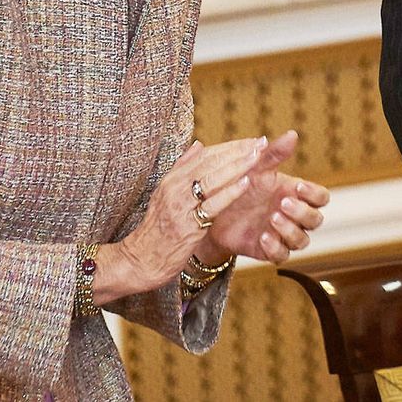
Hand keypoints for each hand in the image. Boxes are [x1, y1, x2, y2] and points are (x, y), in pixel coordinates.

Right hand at [99, 136, 263, 300]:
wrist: (141, 261)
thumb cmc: (158, 229)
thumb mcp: (165, 194)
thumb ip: (183, 169)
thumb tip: (199, 144)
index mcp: (172, 179)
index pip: (205, 155)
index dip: (230, 146)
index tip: (251, 141)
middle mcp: (175, 188)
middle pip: (210, 163)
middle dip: (238, 151)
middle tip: (260, 143)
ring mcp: (180, 206)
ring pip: (212, 179)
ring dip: (237, 166)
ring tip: (257, 156)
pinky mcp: (187, 226)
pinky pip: (212, 205)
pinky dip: (229, 192)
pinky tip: (246, 183)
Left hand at [198, 130, 329, 263]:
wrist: (214, 211)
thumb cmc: (241, 186)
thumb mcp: (256, 169)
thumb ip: (274, 154)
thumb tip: (293, 133)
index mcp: (296, 195)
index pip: (321, 198)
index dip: (315, 194)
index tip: (298, 187)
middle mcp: (294, 216)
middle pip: (316, 220)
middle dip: (302, 212)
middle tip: (283, 202)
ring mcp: (283, 235)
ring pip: (302, 240)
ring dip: (290, 230)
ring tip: (272, 218)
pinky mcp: (269, 251)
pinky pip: (282, 255)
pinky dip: (276, 247)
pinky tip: (264, 236)